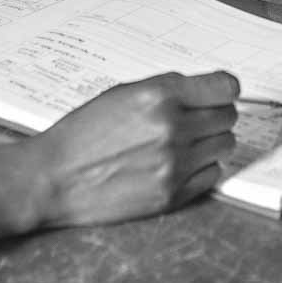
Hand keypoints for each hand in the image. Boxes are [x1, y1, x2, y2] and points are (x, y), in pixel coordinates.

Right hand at [0, 70, 238, 243]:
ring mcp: (174, 165)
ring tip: (184, 143)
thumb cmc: (82, 133)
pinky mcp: (172, 195)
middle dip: (215, 115)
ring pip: (225, 146)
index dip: (224, 89)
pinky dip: (201, 169)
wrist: (52, 179)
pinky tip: (178, 165)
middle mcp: (172, 128)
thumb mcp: (122, 93)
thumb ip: (167, 89)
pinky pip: (212, 175)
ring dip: (210, 142)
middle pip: (228, 117)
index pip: (225, 87)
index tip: (221, 93)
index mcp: (159, 96)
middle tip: (196, 119)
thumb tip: (208, 90)